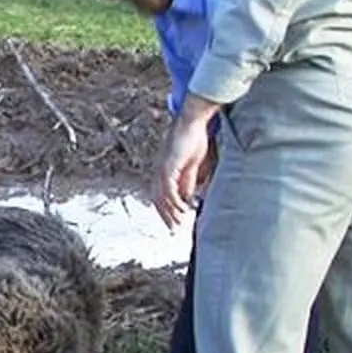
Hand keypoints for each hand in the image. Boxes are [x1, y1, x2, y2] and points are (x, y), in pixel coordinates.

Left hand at [153, 95, 218, 229]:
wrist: (192, 122)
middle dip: (166, 216)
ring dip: (171, 212)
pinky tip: (183, 210)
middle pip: (158, 200)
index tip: (173, 223)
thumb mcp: (192, 166)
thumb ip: (188, 181)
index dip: (166, 211)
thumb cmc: (193, 140)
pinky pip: (169, 189)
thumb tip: (188, 197)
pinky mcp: (167, 167)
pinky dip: (174, 202)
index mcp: (163, 172)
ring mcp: (161, 170)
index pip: (161, 197)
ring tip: (179, 224)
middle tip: (174, 230)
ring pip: (162, 198)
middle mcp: (159, 172)